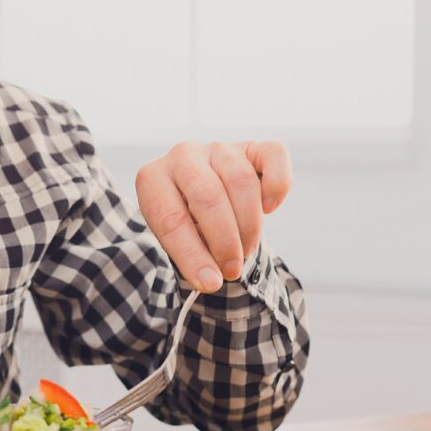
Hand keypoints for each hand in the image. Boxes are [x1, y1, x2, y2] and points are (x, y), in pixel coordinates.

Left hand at [135, 141, 291, 292]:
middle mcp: (182, 155)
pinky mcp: (250, 146)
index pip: (171, 218)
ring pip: (241, 181)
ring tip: (245, 248)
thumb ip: (190, 257)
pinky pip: (273, 156)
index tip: (209, 283)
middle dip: (224, 241)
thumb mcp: (177, 239)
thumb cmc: (186, 222)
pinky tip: (269, 208)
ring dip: (248, 225)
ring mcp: (218, 148)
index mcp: (153, 178)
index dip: (192, 255)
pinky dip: (277, 185)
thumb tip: (212, 281)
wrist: (199, 196)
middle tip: (232, 269)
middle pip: (208, 196)